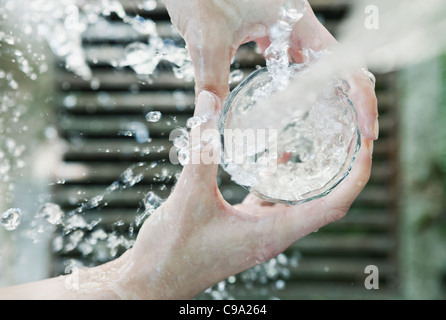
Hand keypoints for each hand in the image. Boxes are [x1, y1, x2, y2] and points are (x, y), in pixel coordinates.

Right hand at [115, 90, 374, 298]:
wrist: (152, 282)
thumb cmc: (171, 252)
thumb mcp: (188, 195)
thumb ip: (202, 148)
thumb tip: (209, 103)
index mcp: (272, 233)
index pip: (334, 205)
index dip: (356, 175)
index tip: (366, 145)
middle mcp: (274, 234)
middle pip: (326, 201)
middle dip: (343, 169)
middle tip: (348, 134)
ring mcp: (261, 232)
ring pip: (301, 200)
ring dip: (315, 173)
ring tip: (322, 140)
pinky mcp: (246, 227)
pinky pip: (274, 200)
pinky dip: (282, 178)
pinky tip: (279, 156)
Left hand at [164, 0, 377, 139]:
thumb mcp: (207, 36)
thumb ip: (211, 79)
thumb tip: (212, 118)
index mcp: (295, 19)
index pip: (341, 62)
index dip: (361, 97)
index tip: (367, 129)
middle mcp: (295, 22)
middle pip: (334, 66)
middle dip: (347, 103)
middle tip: (353, 138)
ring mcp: (282, 25)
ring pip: (311, 64)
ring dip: (319, 95)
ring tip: (324, 129)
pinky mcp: (266, 28)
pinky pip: (288, 58)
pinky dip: (290, 82)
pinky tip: (284, 102)